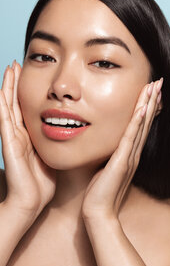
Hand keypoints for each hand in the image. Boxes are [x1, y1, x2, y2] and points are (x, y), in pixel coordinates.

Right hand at [0, 61, 55, 222]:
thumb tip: (68, 133)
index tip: (33, 73)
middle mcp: (19, 134)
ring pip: (8, 106)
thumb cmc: (42, 183)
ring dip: (8, 87)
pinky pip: (5, 120)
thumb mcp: (51, 157)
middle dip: (16, 83)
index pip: (27, 108)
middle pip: (16, 102)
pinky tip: (2, 90)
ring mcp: (13, 138)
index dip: (27, 91)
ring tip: (10, 68)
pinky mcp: (10, 144)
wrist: (31, 202)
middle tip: (17, 63)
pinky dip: (3, 104)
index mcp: (30, 136)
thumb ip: (54, 144)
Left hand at [82, 79, 162, 220]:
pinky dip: (137, 122)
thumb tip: (106, 147)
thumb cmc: (100, 193)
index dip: (146, 109)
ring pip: (141, 126)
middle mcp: (133, 154)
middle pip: (145, 122)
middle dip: (152, 101)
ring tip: (154, 87)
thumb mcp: (106, 170)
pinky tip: (142, 107)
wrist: (98, 212)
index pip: (140, 127)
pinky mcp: (121, 162)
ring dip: (148, 105)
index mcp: (129, 155)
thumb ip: (110, 158)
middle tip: (158, 82)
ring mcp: (129, 158)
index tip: (150, 92)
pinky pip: (130, 138)